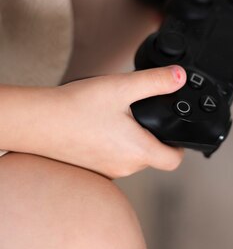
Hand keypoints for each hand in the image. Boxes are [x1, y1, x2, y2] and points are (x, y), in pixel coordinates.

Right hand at [19, 66, 186, 178]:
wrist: (37, 122)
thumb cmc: (76, 108)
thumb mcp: (122, 88)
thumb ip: (155, 82)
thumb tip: (180, 77)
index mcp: (138, 151)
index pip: (174, 160)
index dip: (180, 146)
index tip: (175, 131)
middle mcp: (124, 167)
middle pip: (152, 156)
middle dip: (153, 137)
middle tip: (142, 114)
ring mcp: (106, 171)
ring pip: (131, 157)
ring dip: (131, 140)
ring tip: (118, 118)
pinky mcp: (91, 169)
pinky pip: (111, 159)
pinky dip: (111, 145)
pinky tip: (99, 127)